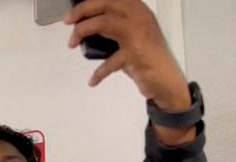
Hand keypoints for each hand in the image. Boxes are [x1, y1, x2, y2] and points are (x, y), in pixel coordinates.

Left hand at [64, 0, 190, 111]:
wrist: (166, 80)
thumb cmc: (146, 59)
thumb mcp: (131, 35)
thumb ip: (113, 27)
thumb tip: (85, 26)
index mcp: (138, 9)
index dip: (88, 3)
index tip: (72, 14)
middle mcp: (139, 16)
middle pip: (105, 3)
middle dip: (82, 10)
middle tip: (68, 22)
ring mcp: (138, 33)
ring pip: (103, 23)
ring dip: (82, 32)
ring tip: (72, 44)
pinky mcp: (136, 53)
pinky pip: (110, 61)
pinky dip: (99, 72)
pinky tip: (92, 81)